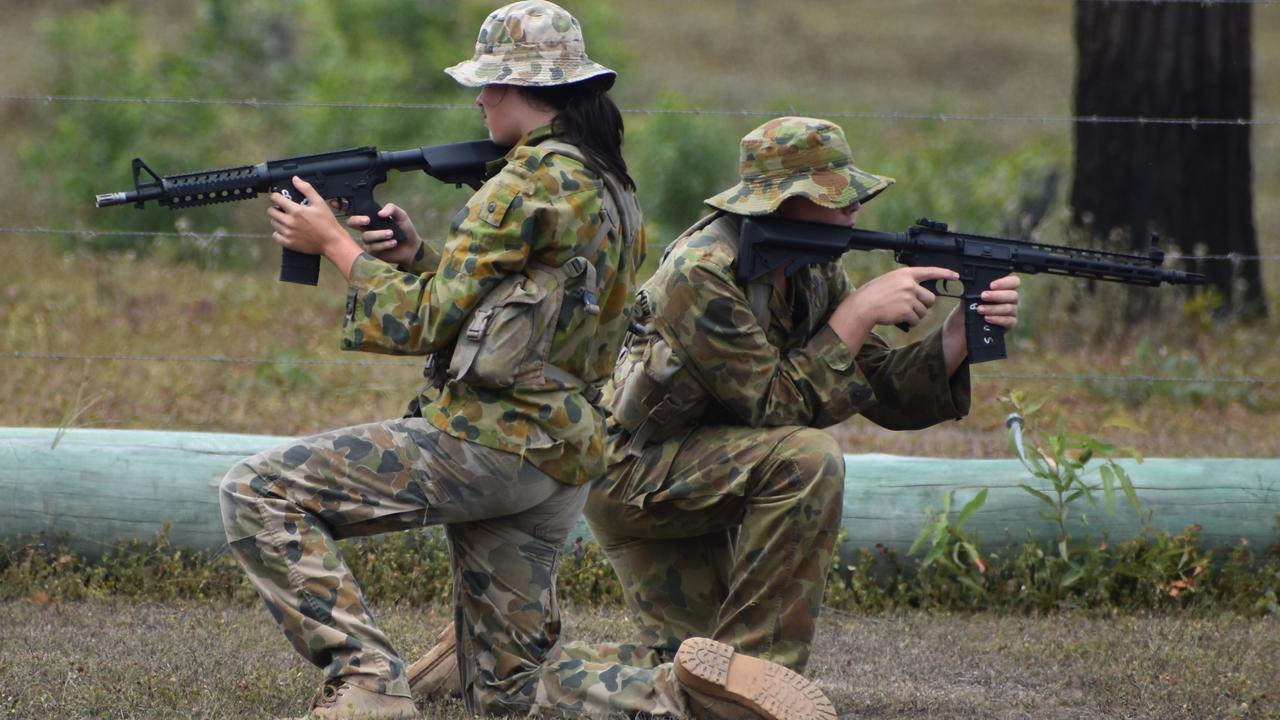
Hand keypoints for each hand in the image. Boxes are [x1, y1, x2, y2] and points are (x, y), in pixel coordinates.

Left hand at [266, 176, 353, 256]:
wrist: (332, 242)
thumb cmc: (327, 223)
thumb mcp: (320, 202)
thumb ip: (307, 189)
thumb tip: (295, 179)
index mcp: (296, 211)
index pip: (276, 199)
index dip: (276, 196)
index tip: (279, 197)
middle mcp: (289, 222)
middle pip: (271, 212)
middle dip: (275, 208)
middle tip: (282, 209)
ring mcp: (288, 233)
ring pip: (273, 223)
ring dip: (277, 220)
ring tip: (286, 219)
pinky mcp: (289, 243)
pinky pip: (276, 236)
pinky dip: (279, 232)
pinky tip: (286, 230)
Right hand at [346, 203, 422, 268]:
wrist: (412, 247)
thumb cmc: (405, 230)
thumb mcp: (401, 215)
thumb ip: (392, 209)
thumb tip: (380, 213)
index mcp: (372, 219)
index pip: (358, 214)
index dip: (356, 215)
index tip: (367, 218)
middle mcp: (367, 229)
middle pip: (351, 223)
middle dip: (357, 221)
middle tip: (368, 221)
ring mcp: (368, 241)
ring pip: (366, 236)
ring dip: (379, 234)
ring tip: (392, 234)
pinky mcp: (372, 252)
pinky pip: (373, 247)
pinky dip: (383, 244)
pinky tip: (393, 243)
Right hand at [826, 266, 958, 350]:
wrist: (862, 306)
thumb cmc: (873, 295)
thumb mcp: (889, 281)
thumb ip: (905, 283)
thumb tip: (920, 295)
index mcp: (905, 274)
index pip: (930, 271)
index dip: (945, 273)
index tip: (956, 276)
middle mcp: (909, 284)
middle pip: (930, 298)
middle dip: (923, 306)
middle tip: (911, 308)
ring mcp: (909, 297)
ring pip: (923, 311)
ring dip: (914, 316)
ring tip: (899, 313)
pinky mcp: (907, 310)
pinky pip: (915, 320)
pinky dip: (908, 323)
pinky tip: (898, 319)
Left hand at [941, 273, 1020, 372]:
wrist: (960, 330)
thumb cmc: (966, 311)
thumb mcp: (967, 298)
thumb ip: (975, 290)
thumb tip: (976, 283)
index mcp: (1004, 289)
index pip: (1013, 281)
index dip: (1005, 282)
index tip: (991, 285)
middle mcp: (1010, 300)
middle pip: (1013, 295)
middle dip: (997, 295)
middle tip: (982, 296)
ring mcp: (1011, 313)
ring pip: (1010, 308)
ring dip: (994, 308)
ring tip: (980, 309)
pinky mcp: (1009, 326)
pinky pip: (1009, 321)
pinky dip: (997, 319)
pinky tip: (987, 318)